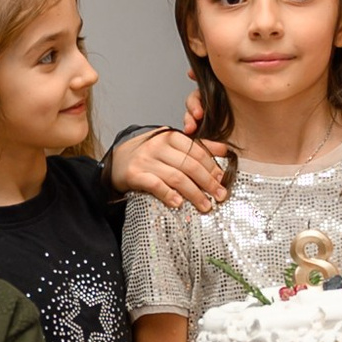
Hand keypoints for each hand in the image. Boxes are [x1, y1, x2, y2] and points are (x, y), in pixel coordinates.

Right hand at [109, 125, 230, 212]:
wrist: (117, 160)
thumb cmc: (149, 155)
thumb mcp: (171, 145)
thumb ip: (197, 146)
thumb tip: (224, 150)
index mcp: (170, 136)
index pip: (196, 151)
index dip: (212, 167)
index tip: (222, 180)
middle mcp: (157, 146)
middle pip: (189, 165)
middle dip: (208, 182)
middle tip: (219, 195)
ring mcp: (145, 160)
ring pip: (176, 177)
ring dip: (194, 193)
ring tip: (205, 205)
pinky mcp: (134, 174)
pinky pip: (155, 185)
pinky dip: (169, 194)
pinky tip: (179, 203)